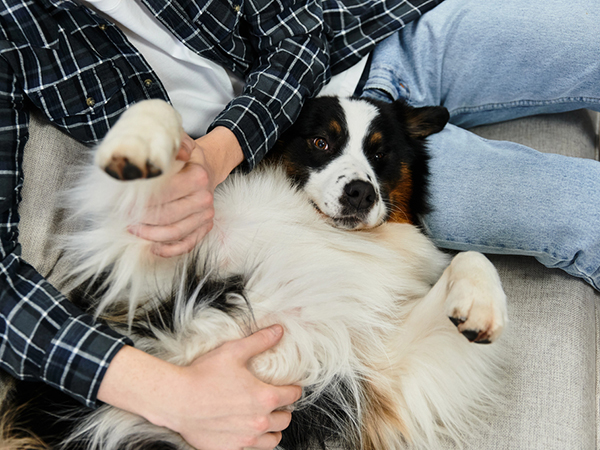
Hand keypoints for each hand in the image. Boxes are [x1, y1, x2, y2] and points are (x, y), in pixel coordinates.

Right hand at [98, 325, 301, 449]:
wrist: (176, 399)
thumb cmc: (203, 375)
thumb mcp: (233, 351)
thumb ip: (259, 341)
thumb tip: (279, 330)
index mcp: (264, 397)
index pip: (293, 395)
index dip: (293, 388)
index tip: (290, 385)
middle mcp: (259, 421)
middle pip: (286, 419)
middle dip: (284, 409)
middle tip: (276, 401)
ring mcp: (245, 438)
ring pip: (273, 439)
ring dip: (273, 428)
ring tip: (265, 417)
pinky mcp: (230, 448)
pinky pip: (253, 449)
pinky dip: (255, 440)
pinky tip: (246, 429)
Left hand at [130, 128, 243, 257]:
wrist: (207, 167)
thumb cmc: (187, 157)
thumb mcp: (180, 141)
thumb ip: (172, 143)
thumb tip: (164, 155)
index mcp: (198, 177)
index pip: (163, 194)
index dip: (139, 200)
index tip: (122, 201)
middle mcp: (204, 198)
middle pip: (166, 216)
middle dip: (140, 218)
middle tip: (122, 216)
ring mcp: (206, 215)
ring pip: (174, 233)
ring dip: (150, 235)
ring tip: (133, 229)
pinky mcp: (205, 227)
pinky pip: (187, 244)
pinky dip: (169, 250)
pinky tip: (153, 247)